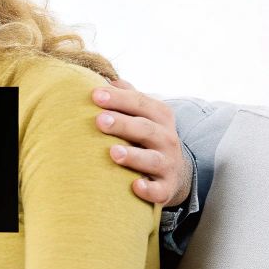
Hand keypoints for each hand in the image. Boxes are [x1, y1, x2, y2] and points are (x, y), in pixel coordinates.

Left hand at [93, 78, 191, 207]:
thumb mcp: (143, 114)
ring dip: (133, 156)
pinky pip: (158, 190)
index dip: (118, 98)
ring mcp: (168, 164)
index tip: (95, 95)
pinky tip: (135, 186)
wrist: (174, 172)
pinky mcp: (166, 188)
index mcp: (159, 116)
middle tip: (100, 120)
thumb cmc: (147, 137)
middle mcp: (166, 138)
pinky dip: (149, 189)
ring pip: (152, 159)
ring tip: (113, 153)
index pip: (140, 103)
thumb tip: (107, 78)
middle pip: (145, 129)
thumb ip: (127, 96)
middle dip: (123, 124)